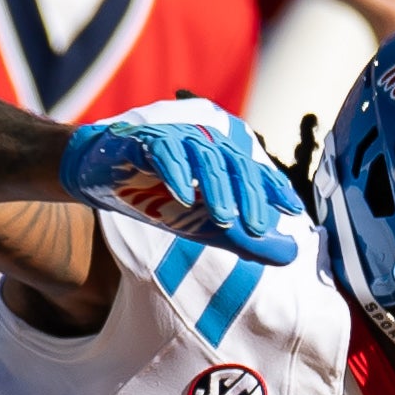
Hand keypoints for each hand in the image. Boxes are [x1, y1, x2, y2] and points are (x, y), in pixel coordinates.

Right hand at [58, 111, 299, 258]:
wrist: (102, 178)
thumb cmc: (157, 196)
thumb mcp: (204, 225)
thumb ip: (244, 238)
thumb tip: (291, 254)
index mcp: (220, 160)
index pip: (253, 172)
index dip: (273, 189)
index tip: (292, 212)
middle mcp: (202, 144)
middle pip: (233, 164)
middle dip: (248, 197)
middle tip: (257, 229)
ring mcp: (174, 140)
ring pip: (202, 157)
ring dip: (215, 189)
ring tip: (223, 219)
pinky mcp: (144, 141)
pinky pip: (162, 152)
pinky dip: (174, 173)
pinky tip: (182, 196)